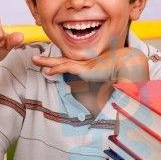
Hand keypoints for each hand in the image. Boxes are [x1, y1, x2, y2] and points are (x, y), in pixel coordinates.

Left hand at [32, 47, 148, 82]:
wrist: (126, 64)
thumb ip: (100, 89)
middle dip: (46, 59)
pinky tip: (48, 71)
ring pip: (60, 62)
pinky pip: (66, 67)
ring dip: (46, 61)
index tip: (48, 64)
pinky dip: (56, 69)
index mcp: (86, 66)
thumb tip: (99, 100)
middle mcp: (82, 64)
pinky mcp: (83, 68)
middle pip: (60, 60)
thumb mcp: (106, 83)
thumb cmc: (119, 73)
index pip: (68, 63)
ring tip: (34, 60)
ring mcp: (82, 65)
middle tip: (34, 58)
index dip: (57, 63)